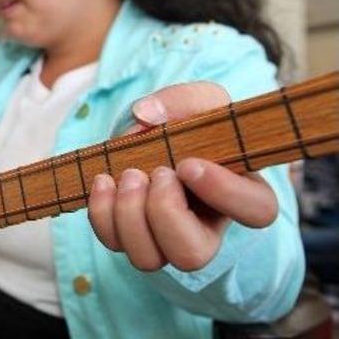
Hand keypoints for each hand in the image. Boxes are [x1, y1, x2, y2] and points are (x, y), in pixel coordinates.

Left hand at [87, 82, 278, 271]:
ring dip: (128, 214)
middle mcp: (206, 227)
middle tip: (157, 172)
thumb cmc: (192, 122)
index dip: (225, 193)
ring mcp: (167, 239)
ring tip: (128, 175)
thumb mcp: (200, 100)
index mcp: (242, 191)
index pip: (256, 211)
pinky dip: (101, 212)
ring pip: (148, 259)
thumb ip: (182, 100)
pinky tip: (104, 181)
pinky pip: (113, 243)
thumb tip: (145, 115)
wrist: (160, 134)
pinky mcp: (133, 237)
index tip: (189, 163)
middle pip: (192, 255)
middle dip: (163, 212)